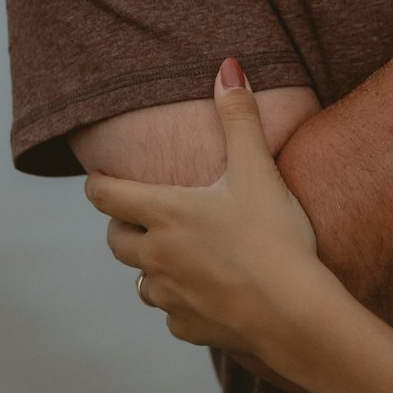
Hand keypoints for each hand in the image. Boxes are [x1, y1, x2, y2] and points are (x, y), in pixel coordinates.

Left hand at [87, 60, 330, 366]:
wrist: (294, 313)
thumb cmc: (275, 237)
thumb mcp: (258, 170)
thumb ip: (240, 118)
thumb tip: (228, 66)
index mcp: (164, 214)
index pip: (105, 196)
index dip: (98, 184)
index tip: (99, 179)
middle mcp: (155, 256)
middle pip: (116, 241)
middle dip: (123, 227)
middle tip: (142, 217)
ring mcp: (168, 296)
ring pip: (140, 282)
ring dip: (151, 268)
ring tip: (177, 258)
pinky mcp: (187, 327)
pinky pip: (171, 314)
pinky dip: (181, 303)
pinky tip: (206, 296)